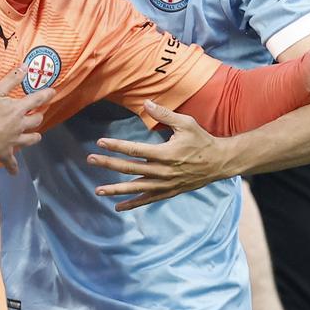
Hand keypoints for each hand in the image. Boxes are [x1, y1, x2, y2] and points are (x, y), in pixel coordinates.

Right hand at [0, 68, 55, 174]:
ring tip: (35, 136)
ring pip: (31, 139)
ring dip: (33, 137)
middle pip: (36, 121)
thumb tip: (26, 66)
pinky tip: (15, 172)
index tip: (53, 92)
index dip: (46, 94)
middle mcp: (21, 125)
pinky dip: (13, 167)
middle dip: (38, 116)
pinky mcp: (6, 153)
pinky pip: (12, 163)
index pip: (37, 99)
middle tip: (38, 114)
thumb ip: (11, 80)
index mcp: (18, 109)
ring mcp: (15, 141)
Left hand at [88, 100, 235, 210]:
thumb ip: (164, 115)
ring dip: (115, 189)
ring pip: (136, 188)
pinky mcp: (168, 192)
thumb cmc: (202, 141)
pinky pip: (147, 199)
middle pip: (130, 168)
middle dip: (108, 164)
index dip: (116, 146)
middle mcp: (163, 171)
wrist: (219, 163)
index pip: (135, 149)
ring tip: (97, 190)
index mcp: (165, 153)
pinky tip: (117, 206)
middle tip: (90, 159)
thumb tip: (146, 102)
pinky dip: (132, 204)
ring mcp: (165, 184)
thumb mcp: (186, 124)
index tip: (100, 142)